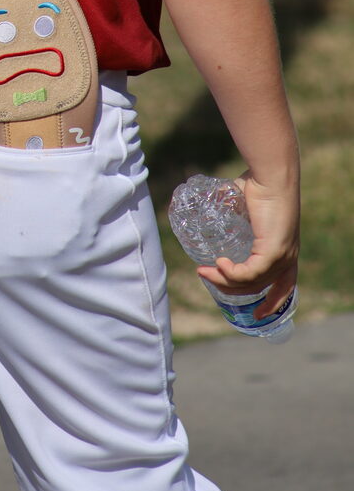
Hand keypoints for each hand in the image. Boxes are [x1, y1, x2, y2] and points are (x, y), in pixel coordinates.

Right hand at [196, 171, 299, 318]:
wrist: (270, 176)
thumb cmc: (258, 184)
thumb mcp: (243, 208)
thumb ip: (230, 215)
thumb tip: (203, 211)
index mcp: (285, 252)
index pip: (284, 287)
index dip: (272, 304)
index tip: (256, 315)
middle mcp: (288, 258)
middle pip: (259, 288)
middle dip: (229, 289)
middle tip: (204, 275)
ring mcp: (282, 256)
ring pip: (251, 283)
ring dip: (223, 280)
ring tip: (204, 269)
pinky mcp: (274, 251)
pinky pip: (250, 274)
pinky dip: (232, 273)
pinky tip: (220, 263)